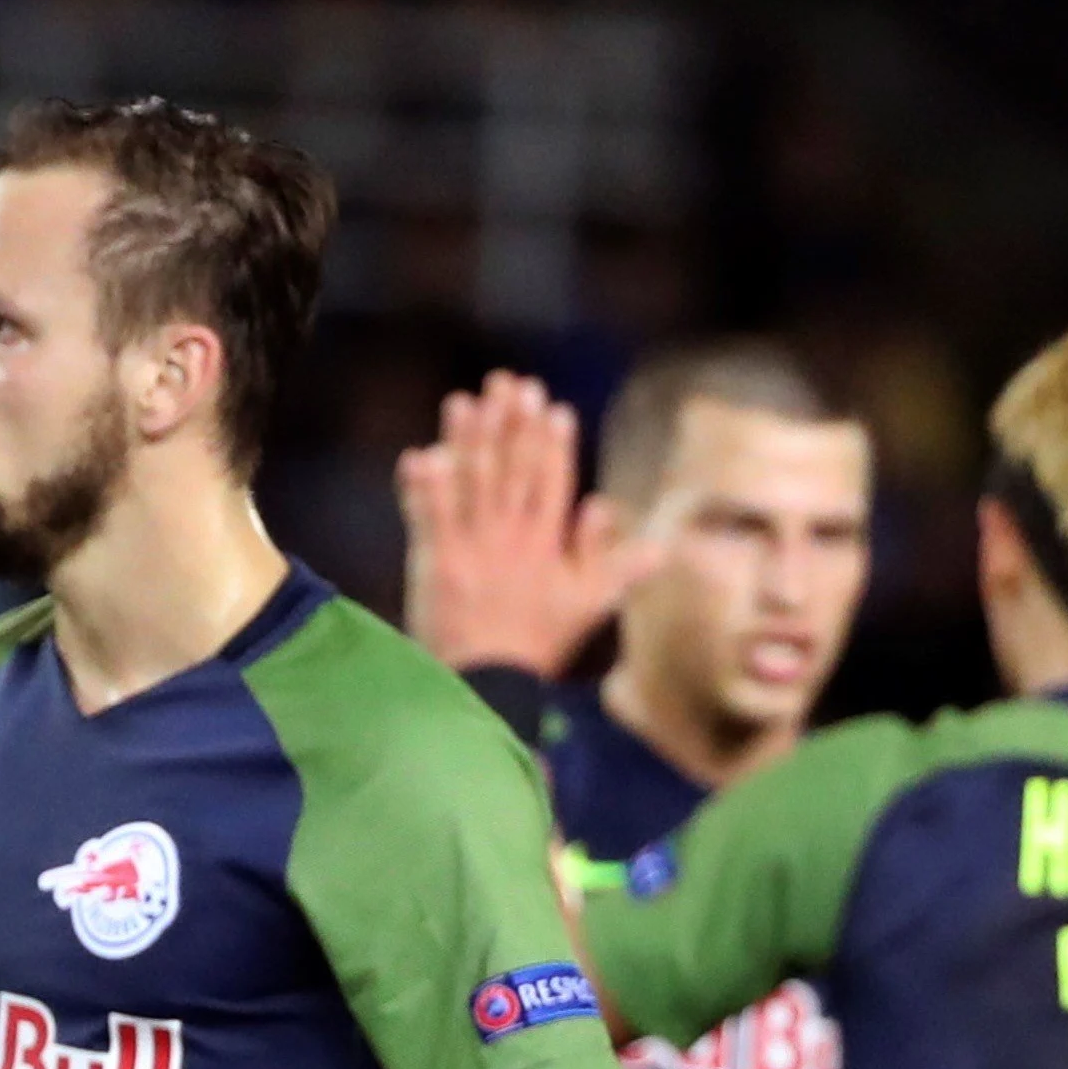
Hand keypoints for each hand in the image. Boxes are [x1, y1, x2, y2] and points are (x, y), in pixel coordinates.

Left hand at [397, 371, 652, 676]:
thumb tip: (649, 532)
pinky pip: (429, 519)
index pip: (553, 485)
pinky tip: (418, 455)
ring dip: (467, 441)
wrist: (490, 684)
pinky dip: (423, 488)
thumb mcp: (590, 605)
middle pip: (513, 472)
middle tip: (512, 384)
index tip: (553, 408)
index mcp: (548, 545)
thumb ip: (617, 563)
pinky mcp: (436, 565)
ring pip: (472, 485)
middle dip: (513, 426)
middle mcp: (512, 540)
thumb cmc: (537, 644)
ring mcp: (472, 550)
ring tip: (464, 401)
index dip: (553, 446)